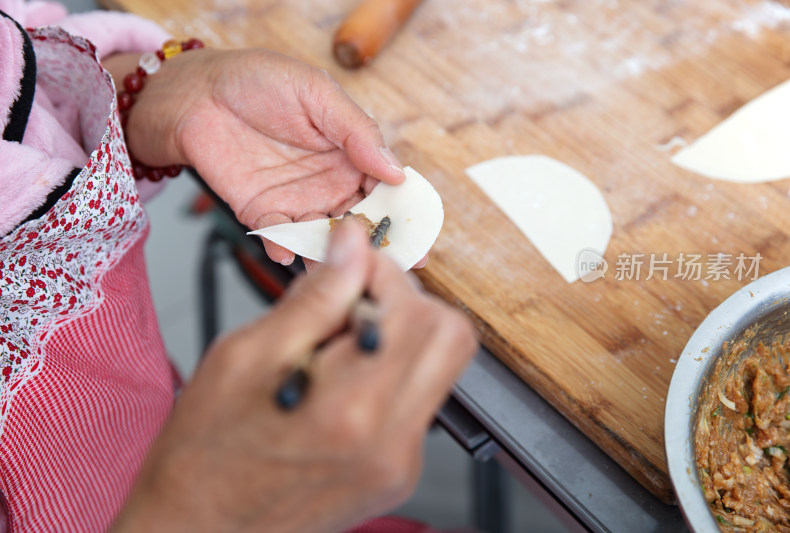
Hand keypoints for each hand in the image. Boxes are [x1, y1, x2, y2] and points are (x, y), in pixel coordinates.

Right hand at [111, 221, 476, 532]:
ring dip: (399, 335)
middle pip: (451, 336)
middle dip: (406, 301)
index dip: (385, 273)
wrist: (199, 528)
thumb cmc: (206, 454)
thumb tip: (353, 246)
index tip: (351, 268)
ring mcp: (402, 463)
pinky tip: (342, 378)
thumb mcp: (246, 355)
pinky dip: (390, 371)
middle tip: (352, 302)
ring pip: (440, 364)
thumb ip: (315, 297)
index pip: (418, 311)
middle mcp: (392, 442)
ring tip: (338, 345)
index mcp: (353, 409)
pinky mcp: (399, 472)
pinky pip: (419, 398)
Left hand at [123, 48, 421, 265]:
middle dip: (374, 247)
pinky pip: (281, 240)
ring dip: (334, 257)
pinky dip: (286, 251)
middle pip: (361, 223)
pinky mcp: (263, 214)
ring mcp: (298, 202)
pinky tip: (287, 253)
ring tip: (339, 272)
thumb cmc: (259, 81)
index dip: (403, 214)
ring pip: (325, 239)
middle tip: (386, 268)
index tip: (420, 238)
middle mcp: (330, 183)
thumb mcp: (317, 94)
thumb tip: (397, 171)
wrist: (197, 91)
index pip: (385, 190)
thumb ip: (357, 132)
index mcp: (351, 154)